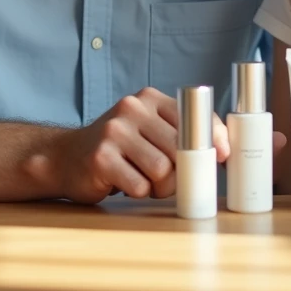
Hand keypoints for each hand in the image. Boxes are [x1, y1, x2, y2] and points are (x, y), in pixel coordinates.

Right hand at [48, 87, 229, 204]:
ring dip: (158, 186)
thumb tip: (223, 151)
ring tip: (144, 180)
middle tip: (166, 179)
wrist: (67, 157)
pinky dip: (138, 191)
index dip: (213, 139)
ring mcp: (114, 131)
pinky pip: (139, 185)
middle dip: (179, 173)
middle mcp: (132, 109)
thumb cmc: (120, 148)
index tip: (223, 156)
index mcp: (149, 99)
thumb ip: (181, 133)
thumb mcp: (149, 129)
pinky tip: (125, 182)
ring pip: (162, 170)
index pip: (194, 116)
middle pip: (180, 149)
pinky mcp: (101, 157)